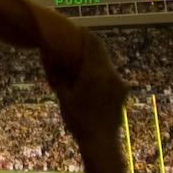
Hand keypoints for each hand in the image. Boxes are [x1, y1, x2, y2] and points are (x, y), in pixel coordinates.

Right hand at [50, 28, 126, 145]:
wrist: (101, 142)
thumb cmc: (78, 120)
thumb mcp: (63, 96)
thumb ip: (58, 74)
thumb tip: (49, 56)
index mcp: (95, 73)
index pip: (93, 43)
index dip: (84, 34)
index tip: (76, 30)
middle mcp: (110, 74)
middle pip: (101, 51)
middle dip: (89, 47)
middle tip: (76, 46)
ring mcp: (119, 83)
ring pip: (106, 63)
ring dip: (94, 61)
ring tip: (81, 67)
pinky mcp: (123, 91)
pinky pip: (111, 75)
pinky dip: (101, 73)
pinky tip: (90, 82)